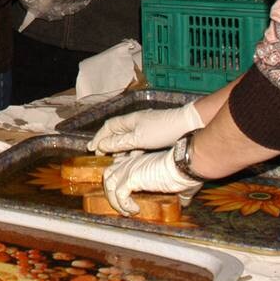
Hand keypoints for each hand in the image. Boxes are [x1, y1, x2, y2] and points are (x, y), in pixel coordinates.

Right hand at [89, 102, 203, 153]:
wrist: (188, 125)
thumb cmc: (162, 130)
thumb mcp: (138, 139)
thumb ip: (119, 143)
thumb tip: (101, 146)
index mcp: (129, 120)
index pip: (108, 127)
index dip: (99, 137)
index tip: (91, 148)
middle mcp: (136, 122)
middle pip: (117, 133)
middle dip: (108, 144)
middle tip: (101, 155)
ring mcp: (146, 128)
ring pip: (128, 139)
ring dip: (120, 149)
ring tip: (115, 160)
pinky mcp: (155, 135)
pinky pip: (138, 143)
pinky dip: (132, 151)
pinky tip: (133, 159)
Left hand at [102, 148, 201, 214]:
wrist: (185, 165)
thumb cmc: (184, 171)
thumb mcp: (179, 183)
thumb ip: (180, 193)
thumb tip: (185, 203)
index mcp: (139, 161)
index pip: (118, 168)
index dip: (117, 183)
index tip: (124, 198)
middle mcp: (131, 163)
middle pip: (109, 175)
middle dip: (111, 193)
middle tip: (122, 207)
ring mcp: (129, 169)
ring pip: (109, 184)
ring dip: (115, 201)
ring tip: (126, 212)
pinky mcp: (132, 178)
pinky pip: (119, 194)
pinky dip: (123, 205)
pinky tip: (134, 210)